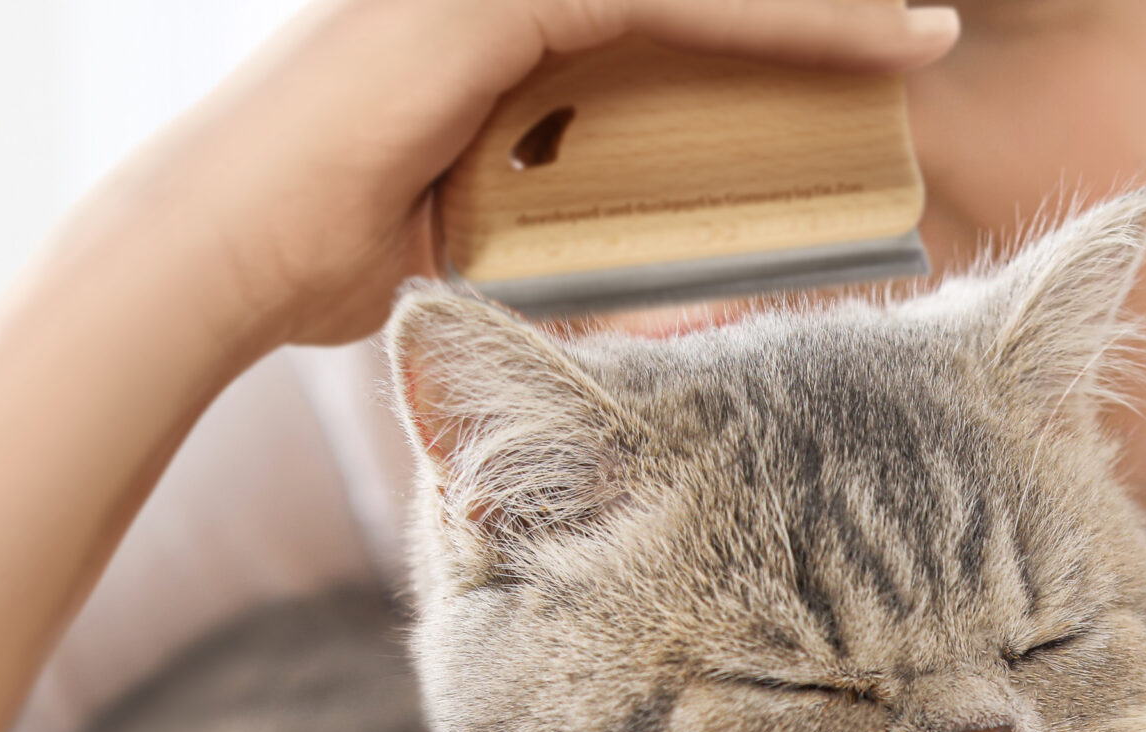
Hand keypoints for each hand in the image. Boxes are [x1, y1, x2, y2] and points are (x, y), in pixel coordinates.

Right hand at [65, 0, 960, 353]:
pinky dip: (779, 21)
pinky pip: (669, 1)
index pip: (674, 9)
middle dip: (806, 11)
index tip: (884, 44)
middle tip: (928, 26)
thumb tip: (683, 289)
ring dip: (817, 8)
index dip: (778, 25)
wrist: (217, 251)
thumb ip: (580, 231)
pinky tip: (871, 36)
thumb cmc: (334, 252)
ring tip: (928, 27)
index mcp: (512, 20)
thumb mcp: (489, 233)